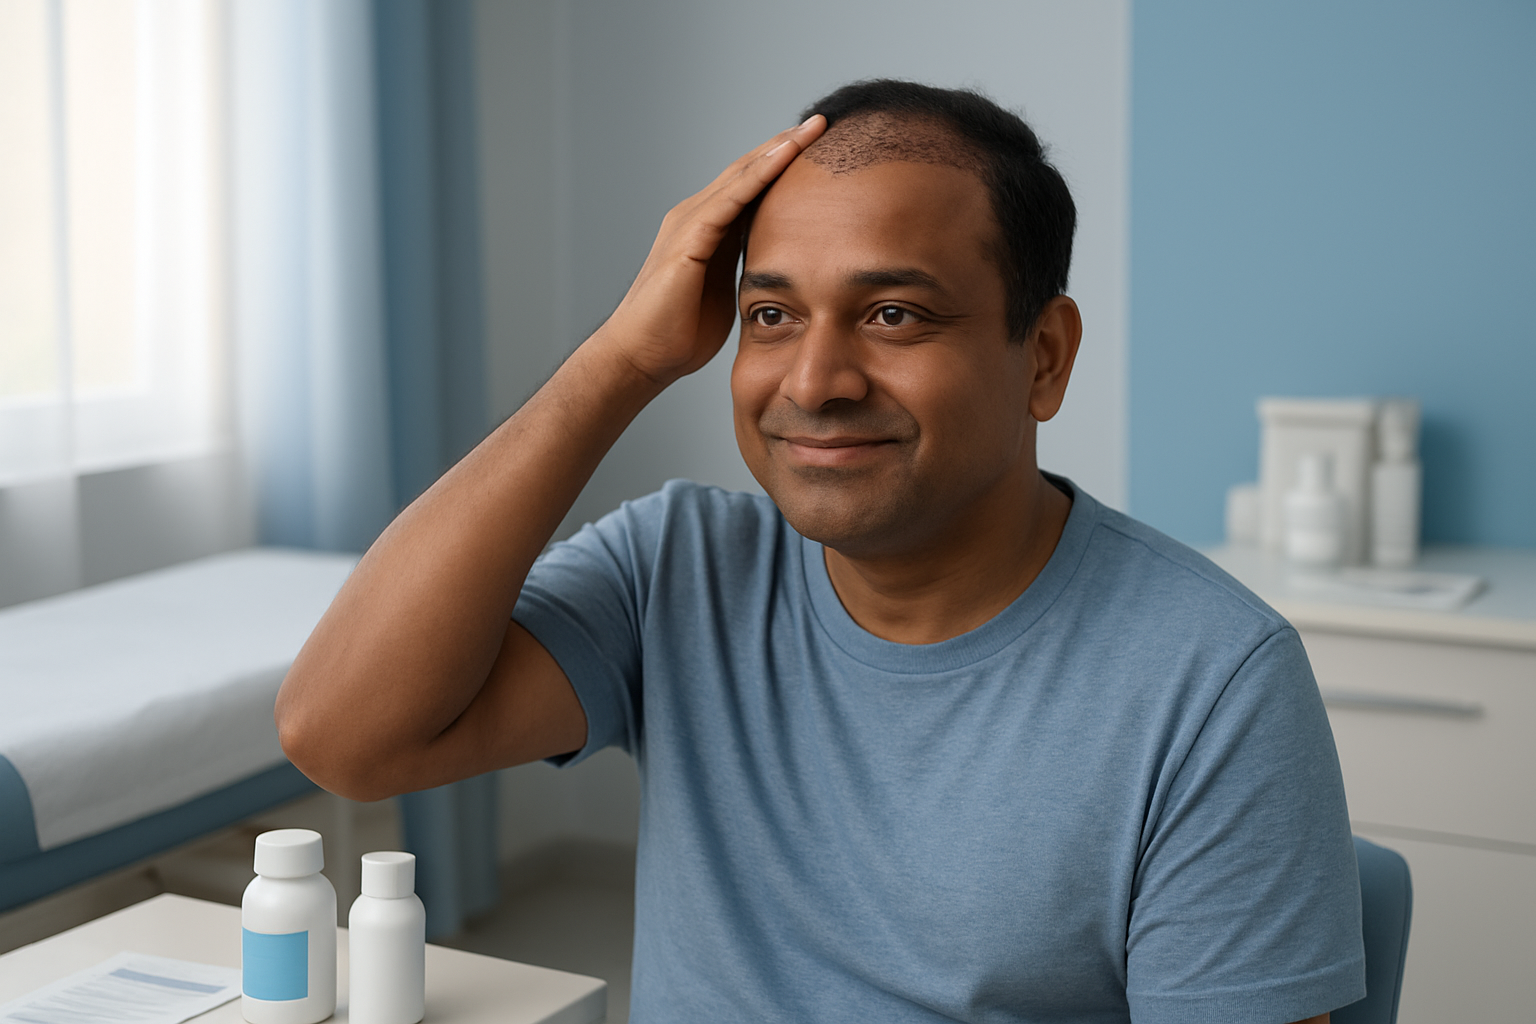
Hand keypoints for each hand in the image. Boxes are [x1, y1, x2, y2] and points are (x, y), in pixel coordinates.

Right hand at [589, 115, 826, 386]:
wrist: (643, 356)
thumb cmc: (679, 334)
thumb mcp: (725, 291)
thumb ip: (745, 267)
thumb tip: (781, 266)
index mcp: (707, 229)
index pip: (751, 185)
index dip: (783, 163)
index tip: (820, 147)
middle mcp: (696, 216)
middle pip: (748, 169)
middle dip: (785, 144)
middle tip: (822, 121)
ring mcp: (689, 224)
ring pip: (741, 175)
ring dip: (778, 148)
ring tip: (812, 128)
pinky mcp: (689, 240)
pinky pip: (730, 199)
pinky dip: (759, 175)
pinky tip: (784, 157)